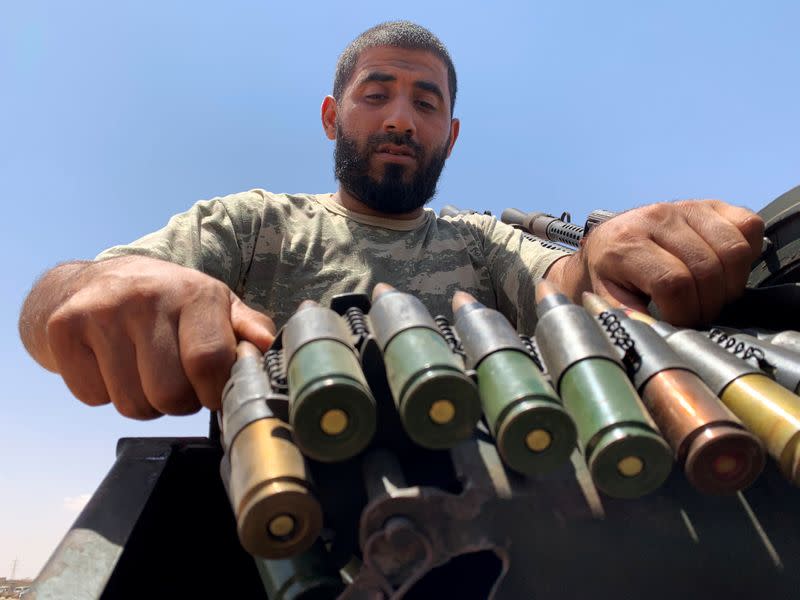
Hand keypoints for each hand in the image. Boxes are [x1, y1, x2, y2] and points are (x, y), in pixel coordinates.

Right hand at [43, 256, 275, 418]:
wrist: (92, 282)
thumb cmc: (168, 302)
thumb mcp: (215, 307)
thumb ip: (248, 329)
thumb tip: (270, 347)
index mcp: (196, 292)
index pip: (211, 362)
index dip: (215, 392)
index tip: (211, 391)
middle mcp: (149, 296)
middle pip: (170, 394)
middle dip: (179, 402)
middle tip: (175, 381)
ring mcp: (102, 311)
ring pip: (132, 404)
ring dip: (143, 402)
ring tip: (143, 370)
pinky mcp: (64, 329)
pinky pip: (93, 397)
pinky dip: (104, 393)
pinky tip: (111, 364)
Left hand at [549, 200, 763, 325]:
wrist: (610, 240)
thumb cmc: (611, 273)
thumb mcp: (607, 298)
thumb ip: (627, 316)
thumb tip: (652, 333)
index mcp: (627, 243)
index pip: (673, 283)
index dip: (684, 312)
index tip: (679, 323)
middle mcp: (658, 218)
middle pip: (706, 269)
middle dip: (708, 305)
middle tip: (698, 315)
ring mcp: (687, 208)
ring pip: (733, 250)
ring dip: (730, 285)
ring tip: (712, 297)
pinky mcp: (711, 205)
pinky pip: (749, 226)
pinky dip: (748, 255)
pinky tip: (726, 271)